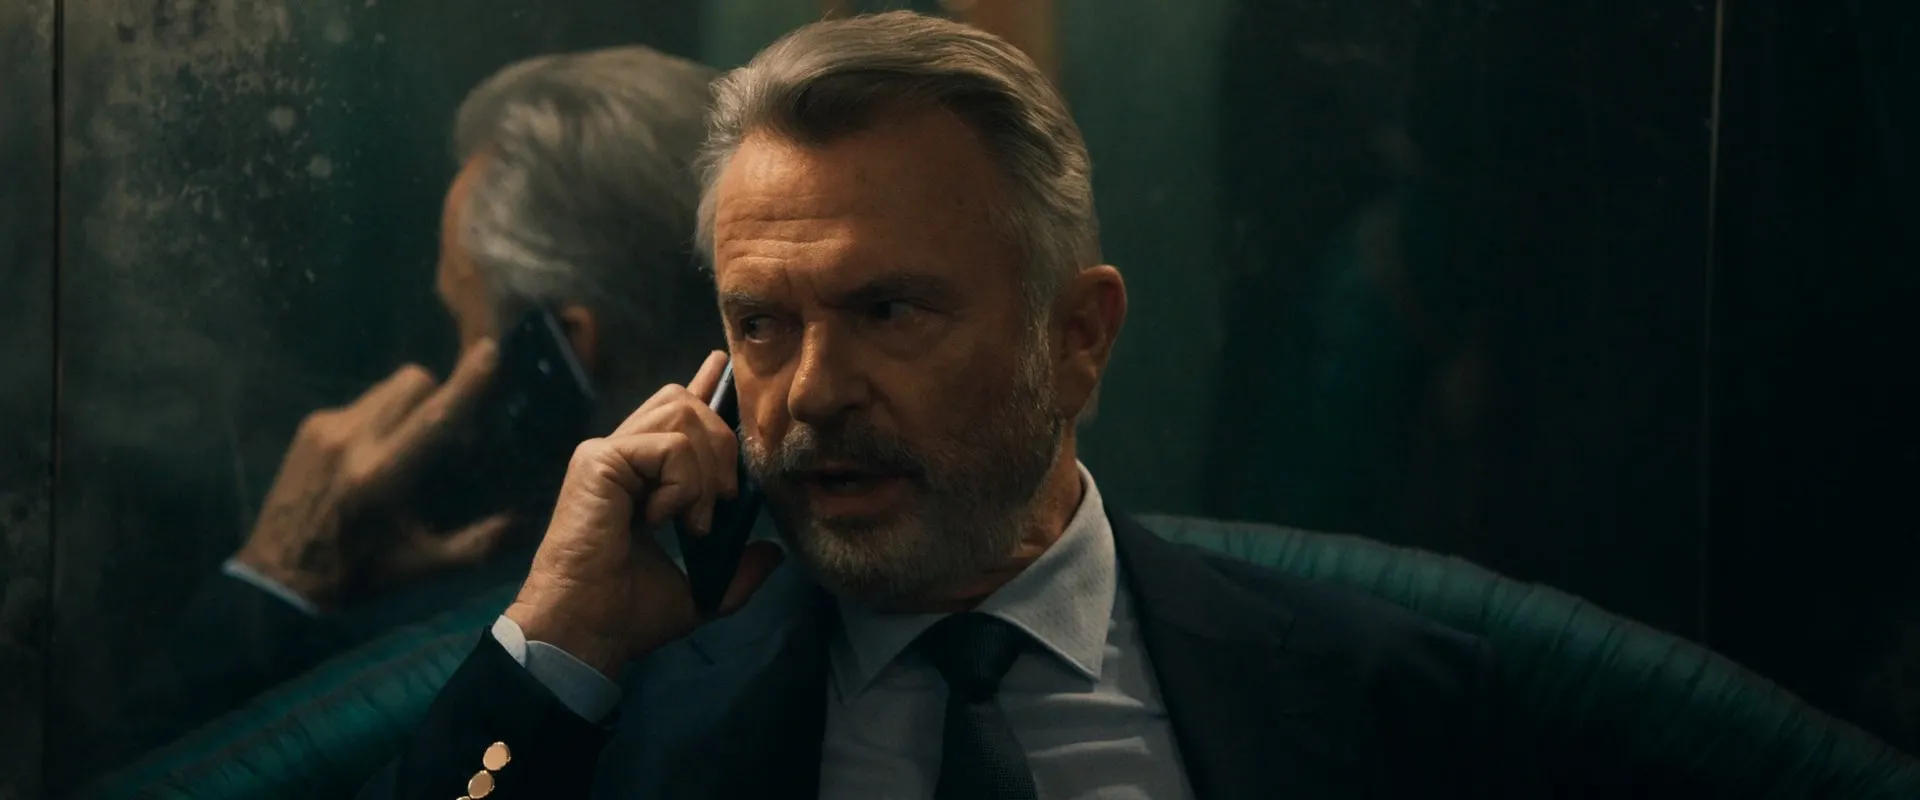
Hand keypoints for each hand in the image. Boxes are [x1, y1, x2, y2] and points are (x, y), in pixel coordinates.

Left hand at [233, 342, 512, 610]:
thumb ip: (476, 545)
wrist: (276, 579)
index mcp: (382, 476)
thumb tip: (523, 522)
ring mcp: (326, 429)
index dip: (466, 382)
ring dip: (408, 404)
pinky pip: (360, 404)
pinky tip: (371, 454)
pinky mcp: (310, 427)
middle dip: (438, 393)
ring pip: (386, 388)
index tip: (490, 351)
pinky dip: (379, 418)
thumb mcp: (421, 567)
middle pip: (412, 381)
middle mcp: (352, 441)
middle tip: (444, 429)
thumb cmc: (357, 575)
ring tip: (407, 442)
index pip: (435, 416)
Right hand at [504, 351, 784, 677]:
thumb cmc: (627, 615)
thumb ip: (738, 570)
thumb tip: (773, 553)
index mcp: (641, 476)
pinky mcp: (599, 461)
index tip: (721, 365)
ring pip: (683, 414)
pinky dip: (683, 483)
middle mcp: (621, 456)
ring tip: (692, 520)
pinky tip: (663, 519)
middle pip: (688, 404)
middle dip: (723, 446)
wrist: (587, 633)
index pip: (675, 414)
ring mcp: (607, 454)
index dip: (703, 386)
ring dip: (706, 469)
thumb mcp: (701, 591)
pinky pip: (669, 446)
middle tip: (719, 504)